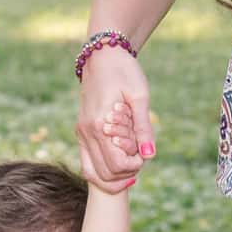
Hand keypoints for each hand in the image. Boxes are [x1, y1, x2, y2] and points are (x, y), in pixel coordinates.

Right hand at [77, 42, 153, 190]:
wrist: (102, 56)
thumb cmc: (124, 72)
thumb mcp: (139, 97)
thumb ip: (143, 128)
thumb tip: (150, 155)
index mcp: (100, 124)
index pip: (116, 163)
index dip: (134, 165)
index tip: (145, 152)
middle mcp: (86, 132)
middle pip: (104, 173)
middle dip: (125, 172)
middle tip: (140, 157)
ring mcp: (81, 133)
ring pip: (91, 173)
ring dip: (112, 176)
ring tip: (130, 163)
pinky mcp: (81, 131)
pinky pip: (87, 162)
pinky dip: (102, 169)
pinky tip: (120, 161)